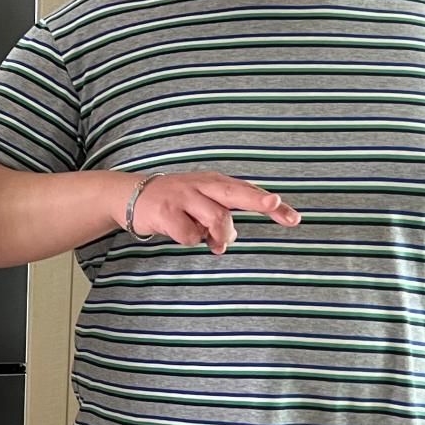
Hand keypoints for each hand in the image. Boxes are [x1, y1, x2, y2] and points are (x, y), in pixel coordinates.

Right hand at [122, 170, 299, 253]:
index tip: (293, 218)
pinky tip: (181, 232)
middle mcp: (201, 186)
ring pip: (216, 219)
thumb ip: (221, 218)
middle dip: (257, 200)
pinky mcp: (167, 212)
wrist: (132, 195)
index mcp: (214, 182)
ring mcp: (184, 197)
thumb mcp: (201, 200)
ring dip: (219, 236)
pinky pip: (191, 235)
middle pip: (236, 193)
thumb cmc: (175, 200)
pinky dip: (191, 240)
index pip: (248, 192)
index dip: (270, 206)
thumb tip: (226, 241)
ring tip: (214, 242)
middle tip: (275, 205)